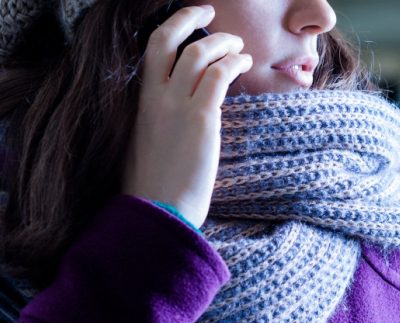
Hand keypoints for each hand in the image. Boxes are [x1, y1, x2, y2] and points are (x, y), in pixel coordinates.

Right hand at [123, 5, 252, 226]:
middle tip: (211, 14)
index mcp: (140, 103)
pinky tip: (245, 65)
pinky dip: (234, 62)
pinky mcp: (200, 118)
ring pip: (197, 53)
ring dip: (223, 42)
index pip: (150, 51)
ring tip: (239, 47)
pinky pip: (218, 75)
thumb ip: (160, 122)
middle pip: (167, 39)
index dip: (171, 28)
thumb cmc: (158, 188)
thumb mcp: (149, 145)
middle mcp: (153, 98)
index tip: (190, 20)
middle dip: (189, 17)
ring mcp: (175, 106)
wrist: (159, 212)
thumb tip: (180, 115)